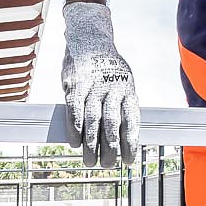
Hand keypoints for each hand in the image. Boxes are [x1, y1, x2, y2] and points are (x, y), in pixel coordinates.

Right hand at [60, 2, 139, 167]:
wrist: (90, 40)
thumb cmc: (109, 71)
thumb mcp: (124, 85)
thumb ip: (123, 108)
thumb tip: (127, 139)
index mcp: (128, 91)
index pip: (132, 121)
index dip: (131, 143)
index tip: (129, 161)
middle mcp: (112, 89)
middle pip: (112, 124)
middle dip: (110, 148)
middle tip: (107, 165)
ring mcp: (93, 87)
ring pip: (92, 120)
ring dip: (91, 144)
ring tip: (90, 161)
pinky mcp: (75, 85)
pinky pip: (74, 111)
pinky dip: (74, 130)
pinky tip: (74, 143)